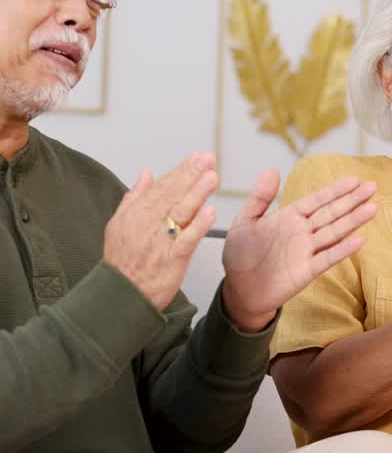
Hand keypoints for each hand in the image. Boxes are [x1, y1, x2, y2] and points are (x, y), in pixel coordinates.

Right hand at [103, 154, 219, 310]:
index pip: (161, 187)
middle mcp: (147, 224)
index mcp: (136, 214)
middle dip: (190, 175)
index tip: (196, 157)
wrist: (120, 295)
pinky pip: (186, 239)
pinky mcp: (171, 259)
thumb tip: (146, 174)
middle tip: (208, 158)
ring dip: (196, 193)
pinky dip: (198, 225)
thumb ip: (134, 198)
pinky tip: (211, 212)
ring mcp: (160, 241)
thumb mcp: (118, 225)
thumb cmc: (122, 261)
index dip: (180, 171)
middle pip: (171, 195)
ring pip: (180, 212)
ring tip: (212, 177)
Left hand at [221, 171, 376, 331]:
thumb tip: (272, 170)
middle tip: (372, 187)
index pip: (316, 200)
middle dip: (351, 200)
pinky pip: (327, 258)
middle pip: (331, 213)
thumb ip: (260, 198)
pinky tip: (359, 240)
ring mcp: (307, 251)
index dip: (335, 190)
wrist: (239, 289)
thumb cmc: (241, 256)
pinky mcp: (307, 271)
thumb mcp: (245, 221)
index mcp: (288, 218)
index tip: (354, 180)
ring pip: (334, 232)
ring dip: (353, 221)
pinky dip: (342, 249)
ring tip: (372, 208)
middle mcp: (302, 232)